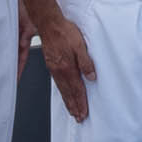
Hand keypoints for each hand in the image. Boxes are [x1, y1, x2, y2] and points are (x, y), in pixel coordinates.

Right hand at [32, 8, 94, 123]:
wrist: (49, 24)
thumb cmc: (65, 32)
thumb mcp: (80, 45)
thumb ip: (86, 62)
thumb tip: (92, 77)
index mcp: (68, 67)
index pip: (77, 89)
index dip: (81, 102)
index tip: (84, 113)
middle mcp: (59, 71)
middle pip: (69, 93)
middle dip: (74, 107)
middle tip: (78, 118)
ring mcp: (54, 69)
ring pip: (62, 90)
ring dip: (68, 102)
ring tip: (72, 111)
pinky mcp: (51, 65)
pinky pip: (57, 84)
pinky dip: (62, 93)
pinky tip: (64, 95)